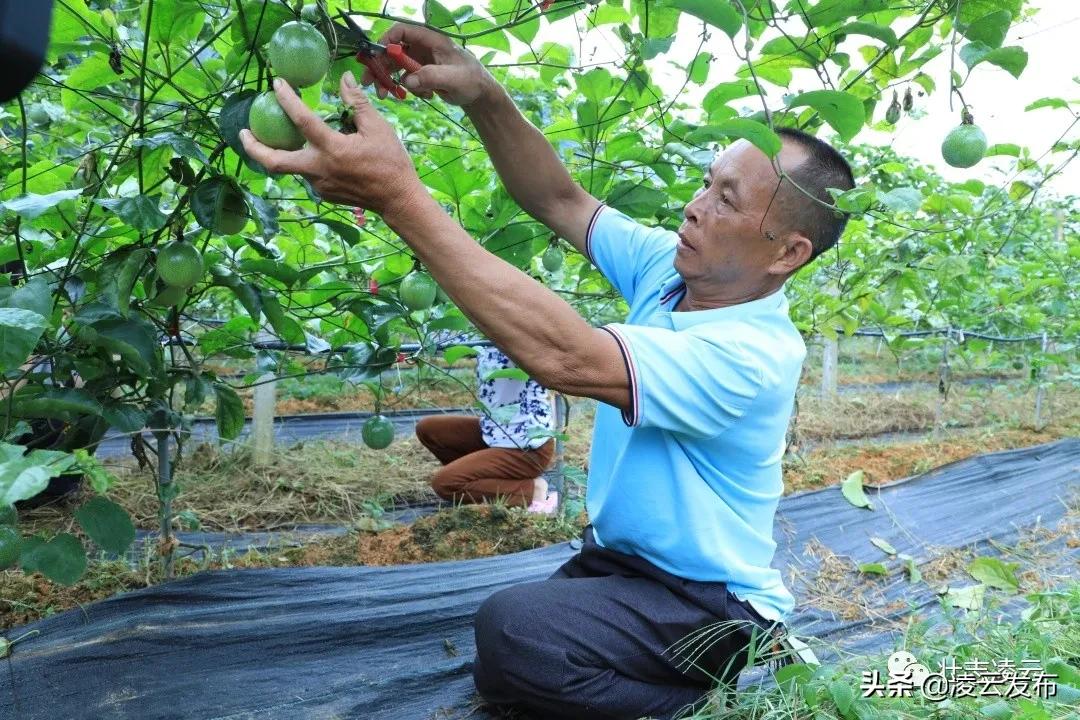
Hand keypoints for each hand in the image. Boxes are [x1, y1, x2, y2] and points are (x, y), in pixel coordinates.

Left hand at [239, 74, 424, 217]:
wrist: (398, 199)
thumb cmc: (391, 163)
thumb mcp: (378, 128)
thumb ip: (357, 103)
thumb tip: (344, 79)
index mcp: (332, 149)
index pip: (301, 120)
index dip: (286, 99)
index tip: (276, 84)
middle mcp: (319, 169)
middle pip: (274, 161)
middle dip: (253, 147)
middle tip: (242, 133)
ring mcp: (319, 185)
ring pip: (292, 167)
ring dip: (284, 152)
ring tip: (281, 137)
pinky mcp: (324, 194)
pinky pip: (309, 175)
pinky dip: (307, 161)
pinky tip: (316, 153)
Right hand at [362, 23, 493, 106]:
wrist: (479, 94)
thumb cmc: (471, 80)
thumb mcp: (453, 78)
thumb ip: (431, 77)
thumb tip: (407, 80)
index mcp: (430, 40)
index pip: (402, 31)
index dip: (386, 40)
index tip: (375, 57)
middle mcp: (422, 48)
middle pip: (392, 51)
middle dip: (380, 67)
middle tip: (370, 83)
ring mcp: (421, 60)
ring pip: (395, 67)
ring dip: (388, 81)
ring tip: (386, 96)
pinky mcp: (421, 74)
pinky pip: (405, 79)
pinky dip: (407, 88)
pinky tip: (425, 95)